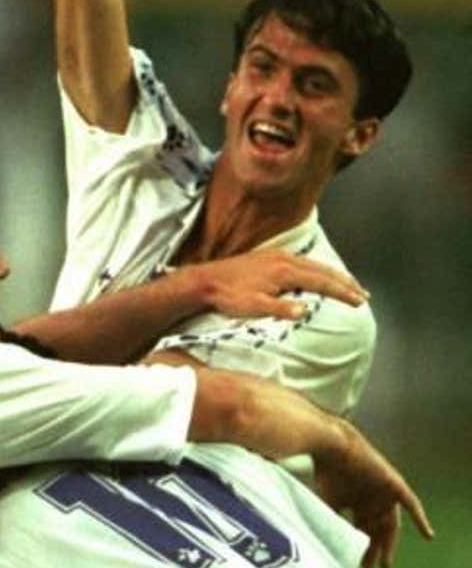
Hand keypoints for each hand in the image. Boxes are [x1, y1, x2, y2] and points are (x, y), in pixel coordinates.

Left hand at [181, 250, 367, 319]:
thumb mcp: (254, 307)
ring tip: (348, 285)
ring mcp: (276, 256)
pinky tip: (317, 275)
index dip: (342, 292)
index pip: (321, 281)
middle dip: (344, 282)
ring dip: (332, 274)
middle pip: (322, 270)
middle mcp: (284, 259)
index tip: (359, 301)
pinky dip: (316, 269)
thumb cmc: (229, 296)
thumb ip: (281, 309)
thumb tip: (305, 311)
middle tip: (363, 294)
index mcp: (284, 271)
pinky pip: (301, 262)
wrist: (205, 281)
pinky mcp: (268, 257)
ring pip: (313, 264)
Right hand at [313, 421, 433, 567]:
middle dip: (371, 550)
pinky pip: (411, 504)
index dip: (358, 546)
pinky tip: (427, 535)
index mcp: (356, 501)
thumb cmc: (324, 470)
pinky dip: (420, 519)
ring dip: (388, 543)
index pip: (361, 528)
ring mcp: (384, 492)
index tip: (355, 564)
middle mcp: (372, 498)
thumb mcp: (326, 500)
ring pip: (389, 523)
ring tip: (384, 562)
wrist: (331, 444)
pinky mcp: (394, 484)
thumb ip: (329, 518)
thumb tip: (325, 539)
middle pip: (375, 529)